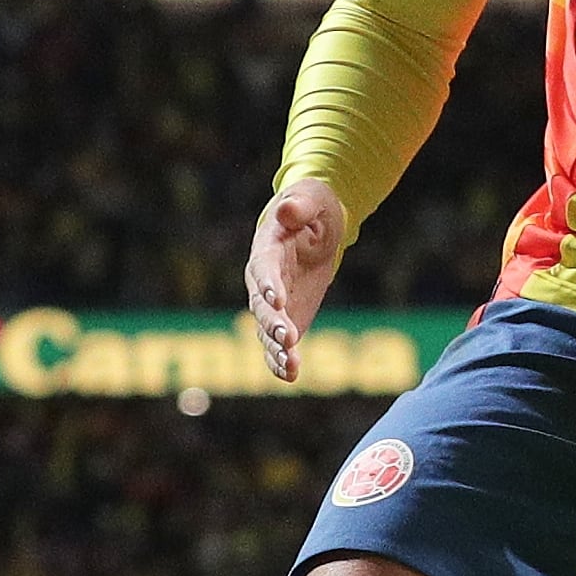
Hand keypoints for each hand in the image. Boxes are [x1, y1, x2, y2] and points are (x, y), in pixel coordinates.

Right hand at [245, 181, 346, 380]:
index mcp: (267, 249)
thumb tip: (287, 210)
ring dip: (277, 349)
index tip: (277, 299)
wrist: (314, 225)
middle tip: (288, 337)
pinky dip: (281, 360)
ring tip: (291, 365)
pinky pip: (278, 343)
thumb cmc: (312, 207)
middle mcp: (263, 281)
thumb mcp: (311, 199)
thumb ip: (298, 207)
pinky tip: (290, 375)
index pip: (264, 268)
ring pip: (267, 330)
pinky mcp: (286, 318)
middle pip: (262, 305)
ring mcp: (273, 303)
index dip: (269, 283)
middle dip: (273, 322)